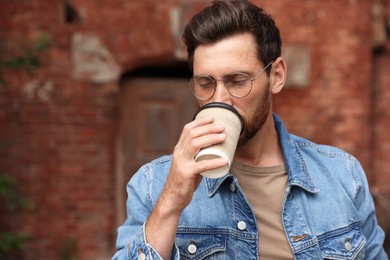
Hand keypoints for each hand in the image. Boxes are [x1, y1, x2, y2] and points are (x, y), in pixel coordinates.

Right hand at [145, 116, 226, 258]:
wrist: (172, 198)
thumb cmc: (184, 181)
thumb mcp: (190, 164)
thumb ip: (199, 157)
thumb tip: (216, 151)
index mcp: (179, 149)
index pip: (187, 129)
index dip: (200, 122)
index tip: (212, 117)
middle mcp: (178, 153)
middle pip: (193, 134)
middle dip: (208, 128)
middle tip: (222, 127)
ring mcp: (181, 163)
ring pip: (195, 144)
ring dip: (211, 138)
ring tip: (223, 137)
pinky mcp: (186, 173)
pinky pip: (201, 165)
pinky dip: (214, 162)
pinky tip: (225, 161)